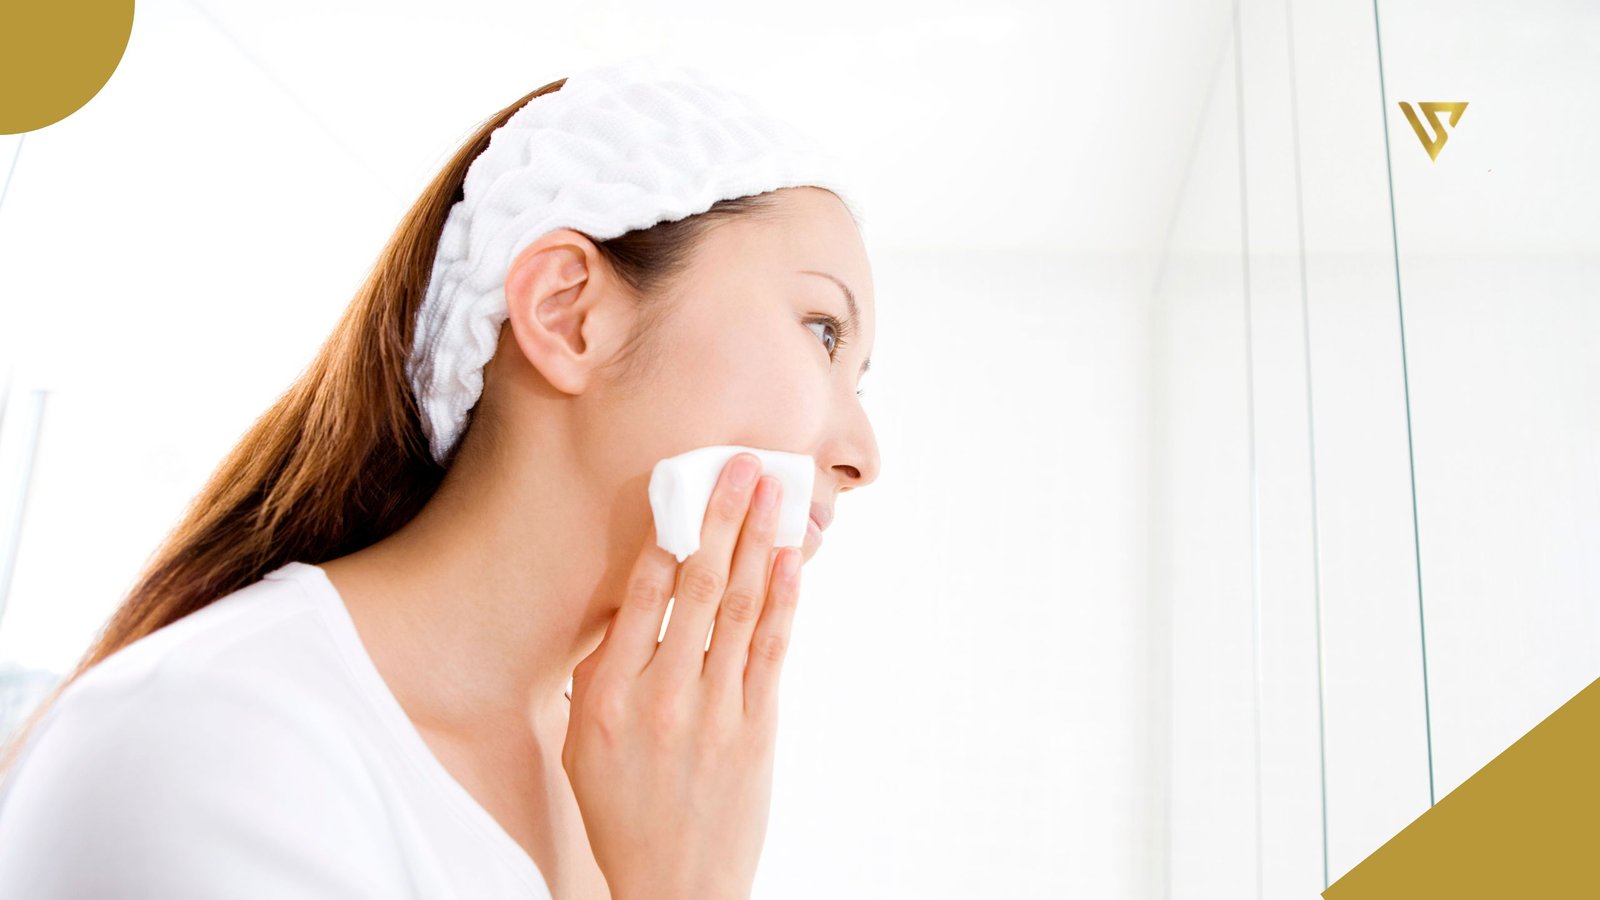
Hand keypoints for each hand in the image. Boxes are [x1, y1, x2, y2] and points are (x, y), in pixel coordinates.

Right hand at [561, 452, 803, 899]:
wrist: (674, 884)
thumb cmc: (621, 808)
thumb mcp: (582, 740)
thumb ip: (602, 670)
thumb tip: (633, 600)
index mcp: (605, 694)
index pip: (641, 591)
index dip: (666, 528)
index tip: (683, 480)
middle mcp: (660, 695)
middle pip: (698, 585)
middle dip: (723, 516)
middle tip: (744, 464)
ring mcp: (714, 712)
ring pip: (743, 608)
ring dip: (762, 542)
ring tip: (775, 494)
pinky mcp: (757, 729)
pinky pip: (772, 649)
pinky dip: (786, 599)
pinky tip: (792, 560)